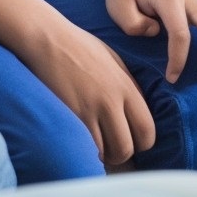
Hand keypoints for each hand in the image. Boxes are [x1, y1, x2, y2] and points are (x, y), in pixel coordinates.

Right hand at [25, 16, 155, 165]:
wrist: (49, 40)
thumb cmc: (80, 48)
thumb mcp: (113, 61)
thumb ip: (127, 86)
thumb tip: (136, 111)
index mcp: (126, 87)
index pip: (148, 129)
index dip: (142, 143)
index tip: (132, 142)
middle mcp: (112, 101)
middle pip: (129, 147)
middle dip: (123, 155)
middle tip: (112, 150)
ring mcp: (90, 110)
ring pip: (108, 153)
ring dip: (103, 156)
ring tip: (96, 150)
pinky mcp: (70, 116)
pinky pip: (85, 147)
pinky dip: (85, 152)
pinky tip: (81, 145)